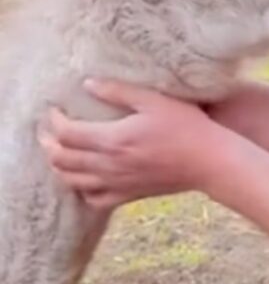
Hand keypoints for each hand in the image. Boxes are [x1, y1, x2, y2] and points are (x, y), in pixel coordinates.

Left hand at [39, 78, 223, 210]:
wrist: (207, 160)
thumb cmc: (185, 124)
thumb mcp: (154, 99)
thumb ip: (118, 91)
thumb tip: (88, 83)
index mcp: (113, 139)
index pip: (68, 134)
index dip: (55, 121)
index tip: (53, 109)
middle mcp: (109, 165)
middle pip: (63, 160)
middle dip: (49, 144)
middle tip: (46, 131)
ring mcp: (117, 183)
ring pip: (72, 181)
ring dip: (59, 167)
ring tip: (57, 152)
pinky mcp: (127, 195)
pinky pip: (93, 199)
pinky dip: (80, 189)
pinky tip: (82, 179)